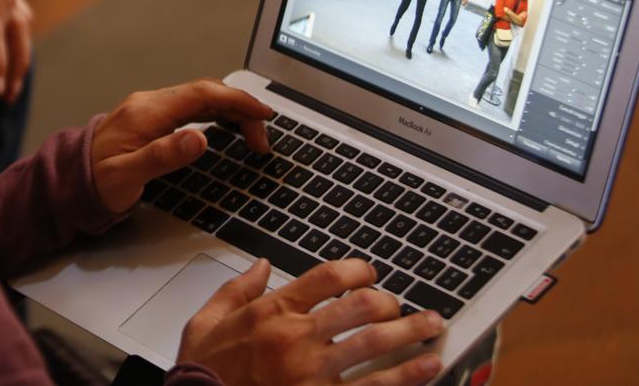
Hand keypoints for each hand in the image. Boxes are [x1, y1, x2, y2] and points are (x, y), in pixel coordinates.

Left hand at [90, 79, 272, 214]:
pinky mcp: (150, 118)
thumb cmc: (95, 182)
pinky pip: (190, 108)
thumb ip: (163, 157)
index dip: (237, 101)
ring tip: (252, 136)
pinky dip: (215, 115)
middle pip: (206, 94)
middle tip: (263, 139)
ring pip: (200, 100)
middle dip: (240, 110)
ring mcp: (150, 109)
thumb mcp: (128, 176)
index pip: (202, 95)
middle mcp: (150, 104)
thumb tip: (200, 139)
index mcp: (147, 112)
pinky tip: (226, 128)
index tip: (263, 114)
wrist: (68, 181)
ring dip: (230, 113)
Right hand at [178, 258, 443, 385]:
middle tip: (402, 306)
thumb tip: (258, 264)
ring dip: (412, 334)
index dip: (357, 269)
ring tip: (434, 327)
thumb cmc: (204, 374)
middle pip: (361, 306)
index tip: (369, 272)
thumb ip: (235, 290)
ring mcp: (314, 374)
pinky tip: (428, 367)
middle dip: (390, 302)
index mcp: (272, 312)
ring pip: (377, 345)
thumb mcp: (205, 323)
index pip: (327, 276)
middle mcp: (298, 338)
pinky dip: (408, 377)